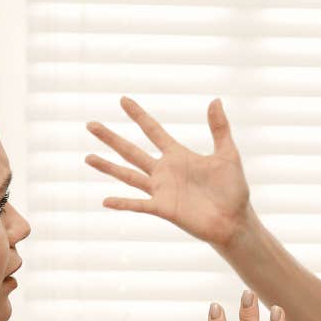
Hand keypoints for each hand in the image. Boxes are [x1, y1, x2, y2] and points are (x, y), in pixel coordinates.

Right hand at [86, 98, 253, 248]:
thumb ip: (219, 128)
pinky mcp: (163, 209)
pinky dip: (122, 203)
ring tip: (87, 157)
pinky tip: (105, 200)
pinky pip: (138, 204)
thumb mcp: (227, 154)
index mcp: (178, 155)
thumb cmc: (233, 189)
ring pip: (128, 175)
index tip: (123, 100)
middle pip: (131, 150)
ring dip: (108, 167)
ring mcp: (161, 190)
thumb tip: (215, 99)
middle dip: (111, 138)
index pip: (153, 131)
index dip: (138, 115)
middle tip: (91, 124)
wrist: (234, 221)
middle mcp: (164, 171)